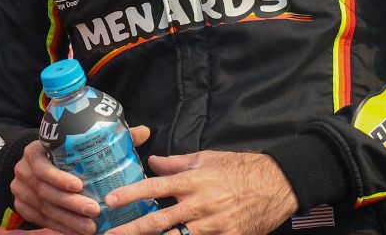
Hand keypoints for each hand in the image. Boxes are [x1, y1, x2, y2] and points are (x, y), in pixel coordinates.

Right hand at [12, 125, 151, 234]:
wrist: (36, 164)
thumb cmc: (64, 151)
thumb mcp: (77, 140)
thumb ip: (108, 136)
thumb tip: (144, 132)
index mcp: (34, 152)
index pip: (42, 165)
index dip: (59, 177)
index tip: (80, 185)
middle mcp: (23, 172)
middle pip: (46, 192)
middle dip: (71, 204)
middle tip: (94, 211)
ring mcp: (21, 192)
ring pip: (46, 210)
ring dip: (69, 221)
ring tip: (91, 227)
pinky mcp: (23, 208)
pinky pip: (43, 222)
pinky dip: (62, 228)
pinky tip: (79, 232)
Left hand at [102, 150, 298, 234]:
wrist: (276, 184)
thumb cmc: (239, 168)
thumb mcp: (206, 158)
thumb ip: (176, 162)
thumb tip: (151, 161)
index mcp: (192, 181)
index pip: (155, 187)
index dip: (131, 194)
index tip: (110, 200)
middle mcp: (199, 205)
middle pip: (159, 221)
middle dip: (132, 229)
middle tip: (109, 234)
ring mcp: (212, 226)